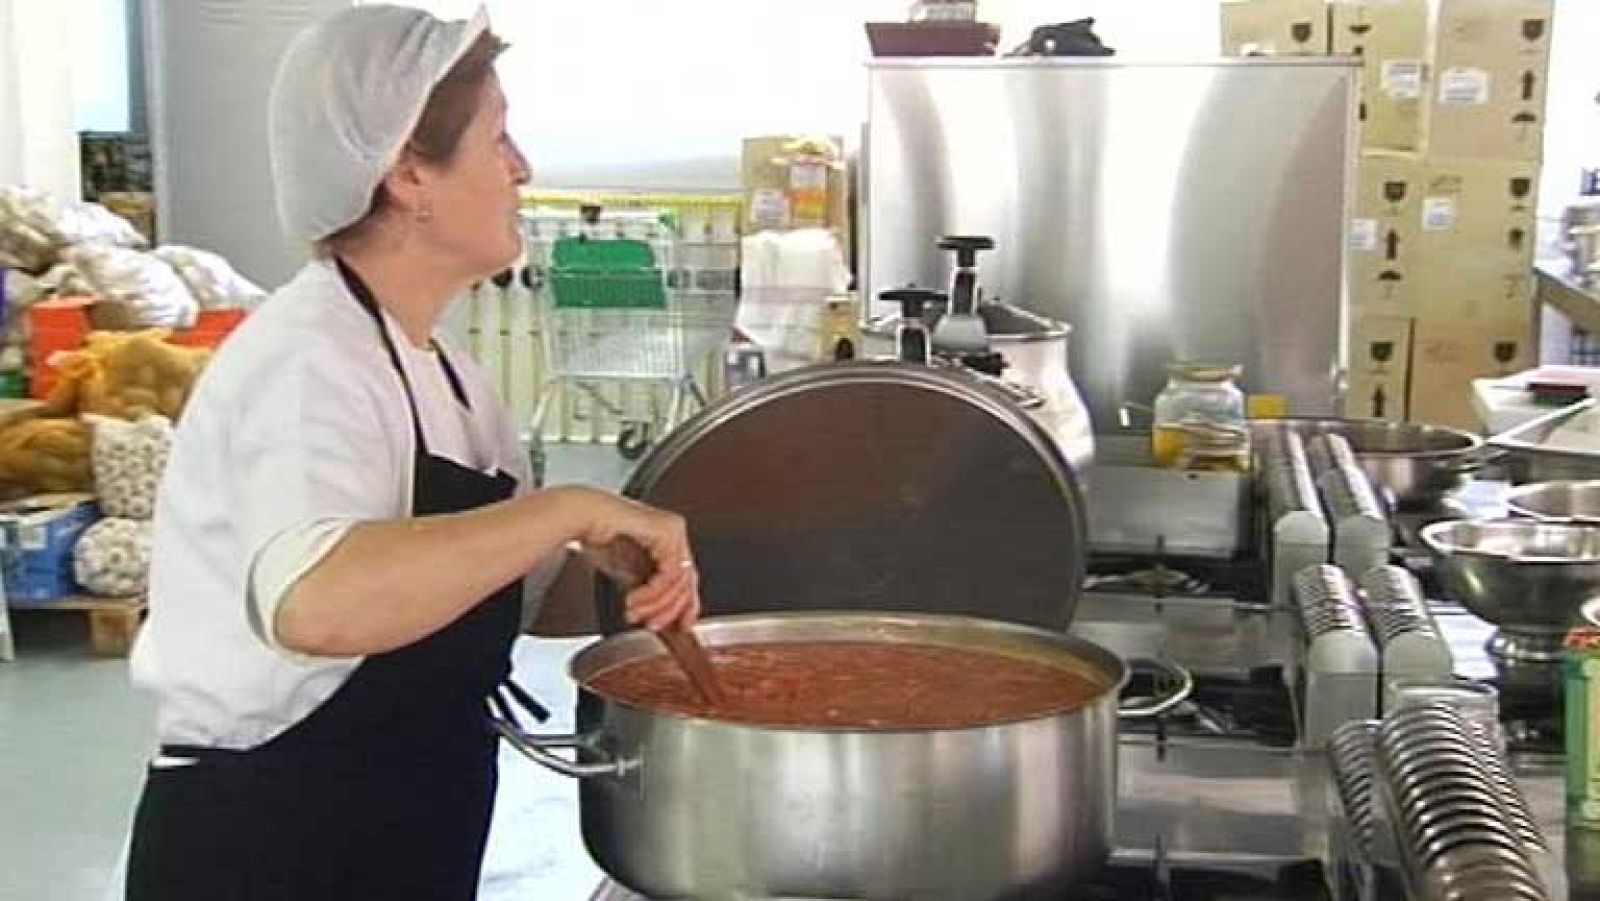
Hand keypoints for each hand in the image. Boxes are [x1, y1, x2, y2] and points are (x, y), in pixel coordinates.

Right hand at [559, 488, 700, 631]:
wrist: (578, 518)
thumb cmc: (596, 536)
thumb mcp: (628, 572)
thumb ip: (647, 590)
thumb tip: (658, 614)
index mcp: (670, 538)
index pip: (687, 578)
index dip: (683, 607)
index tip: (674, 628)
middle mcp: (676, 532)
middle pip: (688, 582)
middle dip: (668, 611)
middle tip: (649, 624)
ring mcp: (674, 530)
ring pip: (681, 581)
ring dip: (656, 604)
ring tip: (634, 612)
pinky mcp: (667, 531)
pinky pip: (670, 573)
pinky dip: (652, 592)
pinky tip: (633, 599)